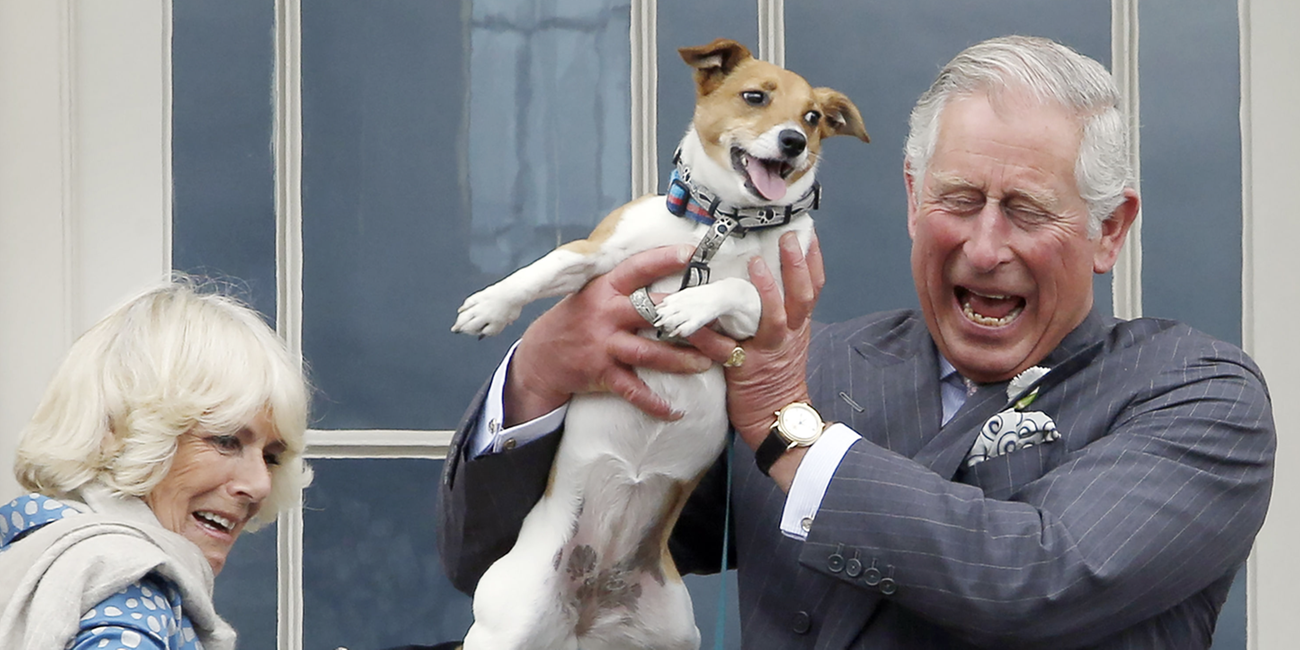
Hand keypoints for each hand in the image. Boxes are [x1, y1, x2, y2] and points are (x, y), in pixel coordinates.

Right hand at [504, 245, 715, 425]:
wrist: (539, 358)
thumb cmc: (575, 321)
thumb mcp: (592, 294)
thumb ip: (624, 285)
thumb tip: (666, 268)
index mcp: (605, 289)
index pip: (637, 268)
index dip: (664, 259)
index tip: (692, 253)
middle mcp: (606, 314)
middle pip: (653, 312)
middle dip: (688, 320)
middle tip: (720, 324)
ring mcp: (603, 344)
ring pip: (649, 352)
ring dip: (681, 360)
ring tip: (708, 363)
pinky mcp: (601, 373)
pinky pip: (632, 390)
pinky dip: (654, 403)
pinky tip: (675, 411)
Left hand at [691, 231, 825, 488]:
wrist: (778, 418)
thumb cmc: (779, 377)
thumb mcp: (788, 342)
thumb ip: (779, 315)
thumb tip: (762, 280)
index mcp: (799, 327)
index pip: (814, 289)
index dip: (812, 261)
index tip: (807, 232)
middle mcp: (789, 336)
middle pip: (802, 296)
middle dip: (797, 265)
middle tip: (789, 237)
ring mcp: (768, 351)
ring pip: (774, 317)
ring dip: (766, 290)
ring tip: (756, 264)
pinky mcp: (744, 369)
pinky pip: (723, 349)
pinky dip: (706, 334)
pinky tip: (693, 321)